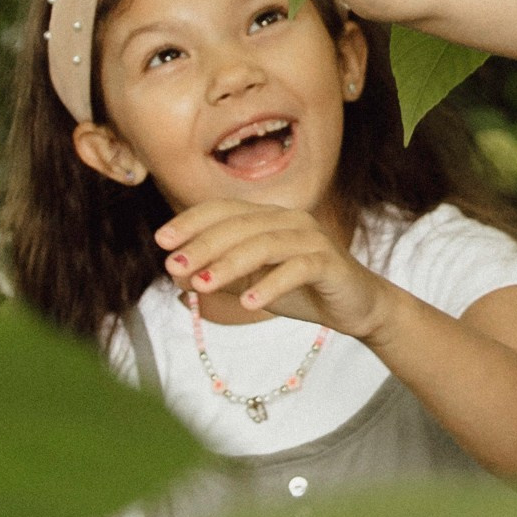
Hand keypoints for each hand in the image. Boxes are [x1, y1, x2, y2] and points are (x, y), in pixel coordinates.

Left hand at [155, 197, 389, 339]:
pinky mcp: (330, 262)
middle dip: (202, 246)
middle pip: (239, 225)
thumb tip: (176, 275)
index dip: (191, 221)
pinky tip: (249, 304)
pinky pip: (297, 268)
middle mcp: (289, 218)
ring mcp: (311, 238)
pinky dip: (271, 285)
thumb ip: (219, 275)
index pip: (223, 210)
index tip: (161, 241)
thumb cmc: (300, 290)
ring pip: (264, 243)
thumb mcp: (251, 284)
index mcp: (268, 217)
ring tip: (202, 286)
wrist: (354, 307)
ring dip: (230, 264)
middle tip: (173, 267)